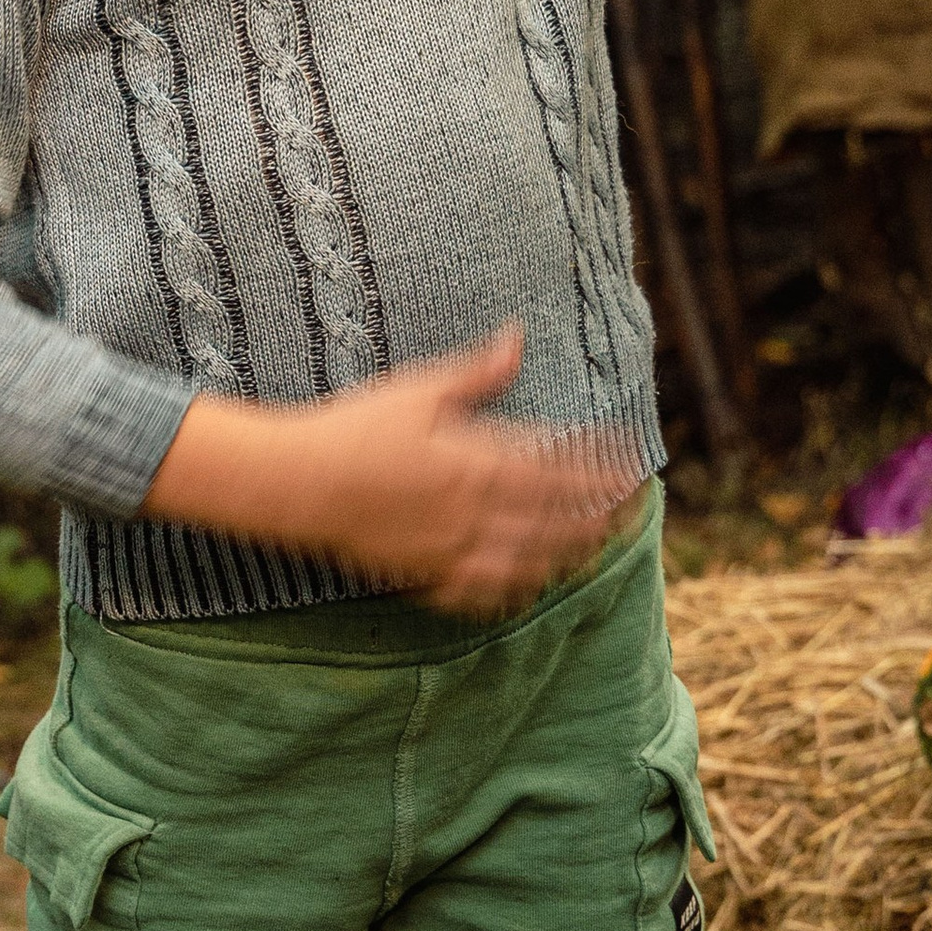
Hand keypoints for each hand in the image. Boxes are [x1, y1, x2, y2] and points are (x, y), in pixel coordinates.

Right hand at [142, 328, 642, 618]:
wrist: (297, 482)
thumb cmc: (355, 428)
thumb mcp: (419, 389)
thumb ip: (477, 374)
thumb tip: (517, 339)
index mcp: (479, 463)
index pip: (561, 470)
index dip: (603, 468)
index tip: (633, 463)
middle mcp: (475, 512)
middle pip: (557, 521)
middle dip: (601, 516)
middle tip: (632, 509)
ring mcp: (451, 549)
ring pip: (529, 561)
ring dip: (569, 554)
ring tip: (594, 545)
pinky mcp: (424, 573)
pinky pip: (482, 591)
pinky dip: (513, 588)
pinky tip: (528, 582)